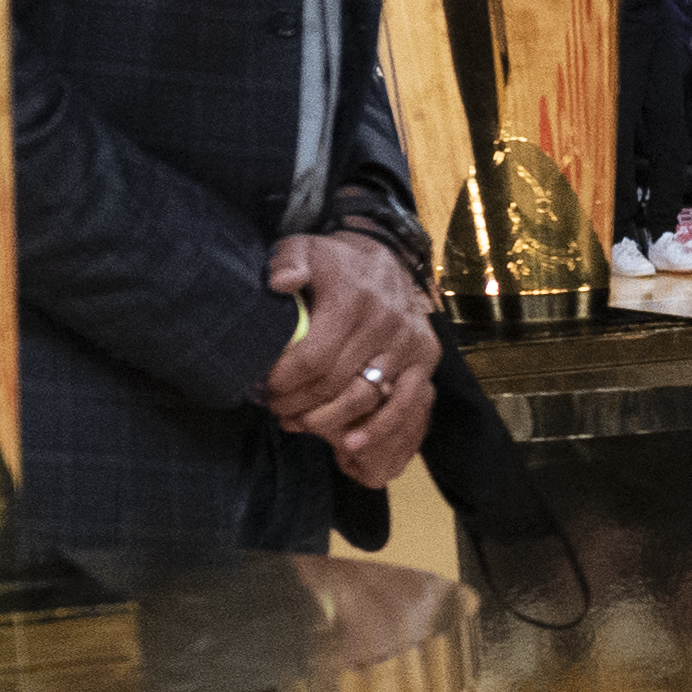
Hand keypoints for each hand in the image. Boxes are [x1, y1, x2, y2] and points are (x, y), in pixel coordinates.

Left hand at [263, 233, 440, 481]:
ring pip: (366, 397)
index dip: (285, 381)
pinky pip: (407, 402)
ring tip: (301, 424)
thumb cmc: (336, 263)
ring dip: (329, 420)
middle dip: (299, 403)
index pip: (314, 356)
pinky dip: (380, 427)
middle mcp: (384, 322)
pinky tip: (351, 443)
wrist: (387, 259)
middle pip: (336, 382)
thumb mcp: (305, 248)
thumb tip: (282, 283)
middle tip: (277, 409)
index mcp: (351, 299)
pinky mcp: (425, 357)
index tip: (265, 389)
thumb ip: (288, 261)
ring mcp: (408, 342)